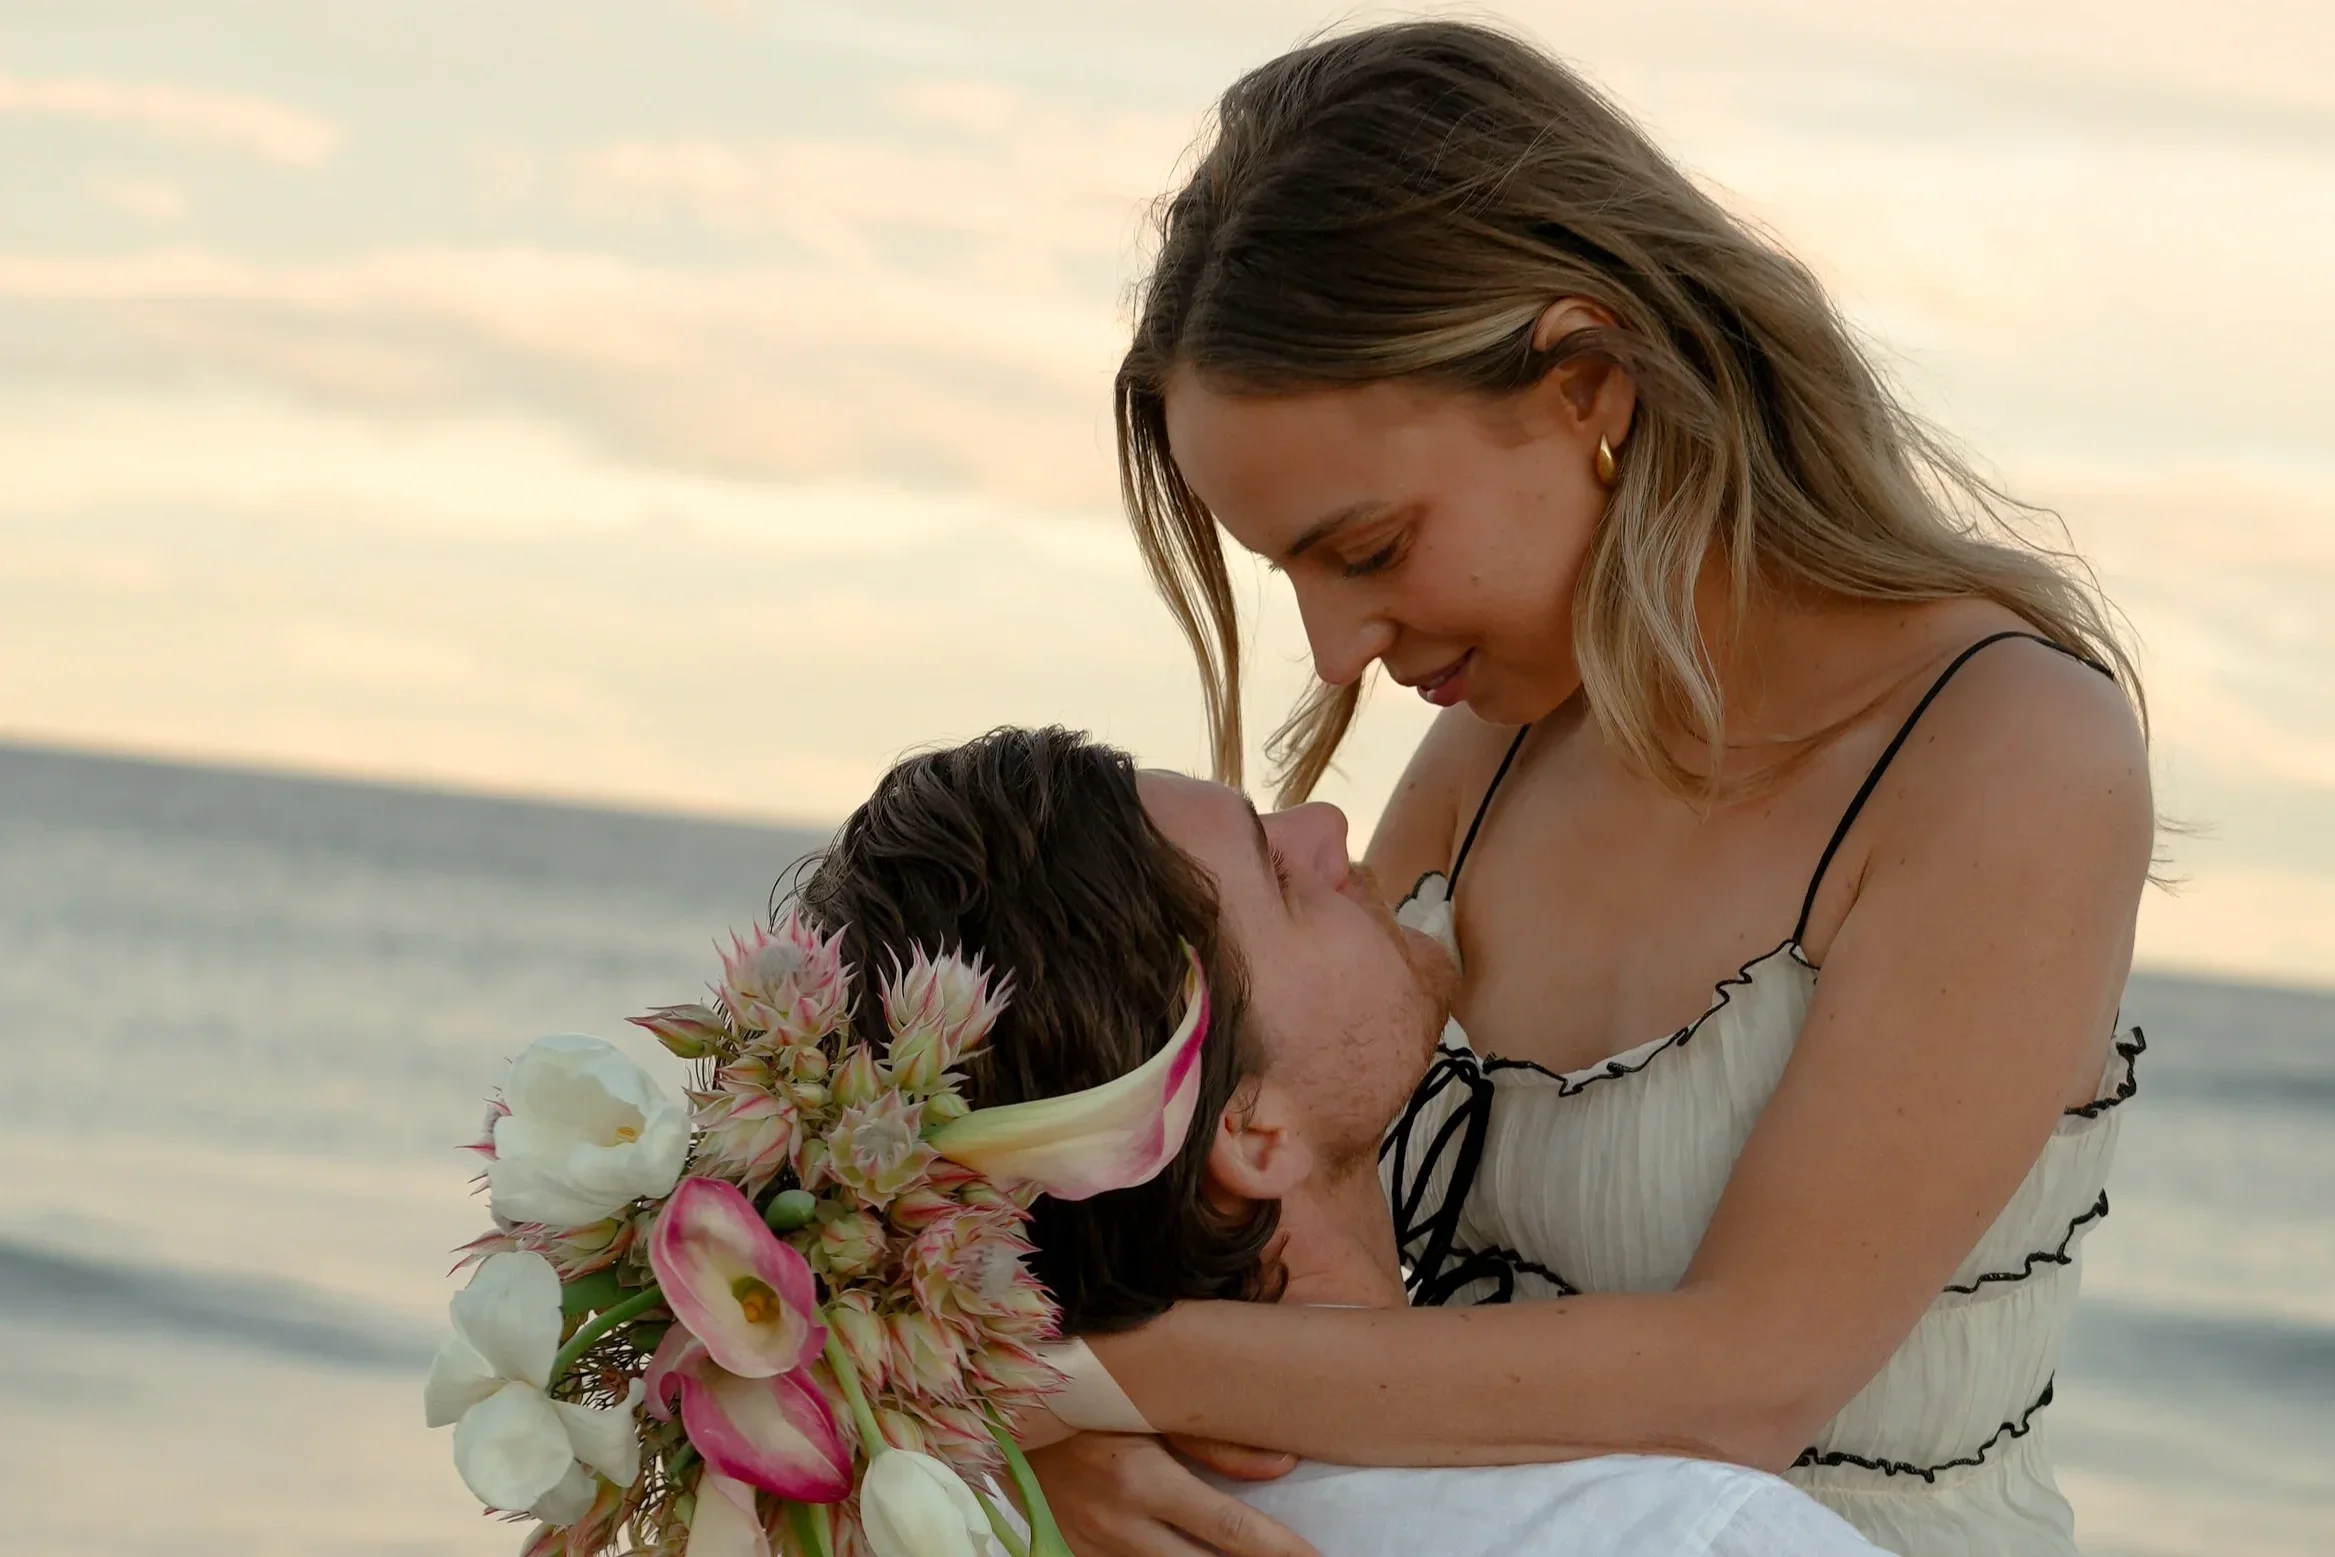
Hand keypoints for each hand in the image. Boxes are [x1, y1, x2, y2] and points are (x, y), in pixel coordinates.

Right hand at [1028, 1432, 1321, 1556]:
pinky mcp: (1074, 1556)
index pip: (1231, 1532)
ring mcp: (1092, 1548)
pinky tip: (1188, 1555)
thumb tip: (1285, 1467)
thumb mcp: (1150, 1406)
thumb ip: (1218, 1439)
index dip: (1281, 1553)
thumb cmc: (1089, 1396)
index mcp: (1142, 1480)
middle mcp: (1117, 1525)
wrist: (1005, 1413)